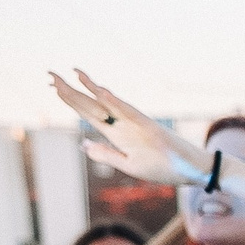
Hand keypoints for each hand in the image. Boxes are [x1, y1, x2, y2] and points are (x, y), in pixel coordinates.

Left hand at [50, 70, 207, 185]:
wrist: (194, 171)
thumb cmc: (166, 169)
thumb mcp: (130, 166)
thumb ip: (107, 155)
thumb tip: (83, 144)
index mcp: (117, 135)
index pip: (88, 112)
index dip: (70, 100)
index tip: (53, 86)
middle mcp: (124, 125)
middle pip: (92, 105)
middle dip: (70, 90)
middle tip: (50, 74)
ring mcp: (137, 125)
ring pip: (108, 105)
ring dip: (90, 89)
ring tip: (71, 74)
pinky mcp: (151, 128)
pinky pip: (129, 113)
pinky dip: (115, 102)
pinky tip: (100, 91)